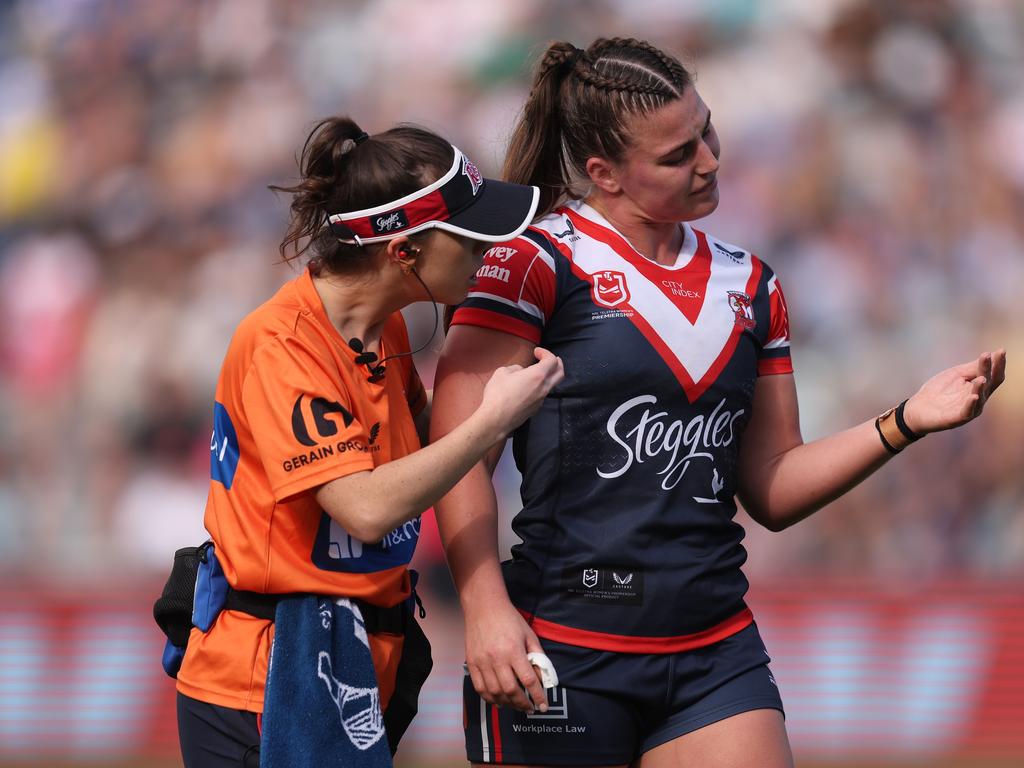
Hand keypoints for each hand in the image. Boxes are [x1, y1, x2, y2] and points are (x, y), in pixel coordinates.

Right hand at [464, 597, 547, 712]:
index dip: (538, 696)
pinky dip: (490, 698)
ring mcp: (482, 662)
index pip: (528, 680)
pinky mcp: (471, 663)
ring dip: (507, 704)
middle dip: (523, 704)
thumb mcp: (529, 635)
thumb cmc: (509, 619)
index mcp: (513, 650)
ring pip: (495, 693)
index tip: (543, 706)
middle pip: (511, 691)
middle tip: (530, 708)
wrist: (483, 606)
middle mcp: (496, 658)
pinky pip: (480, 688)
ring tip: (516, 705)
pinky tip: (498, 701)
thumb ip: (537, 656)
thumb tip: (543, 678)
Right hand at [477, 347, 563, 440]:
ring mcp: (541, 400)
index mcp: (537, 375)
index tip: (536, 352)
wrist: (496, 419)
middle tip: (547, 359)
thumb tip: (521, 371)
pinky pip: (543, 394)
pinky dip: (540, 387)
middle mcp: (544, 388)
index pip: (552, 360)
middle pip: (560, 373)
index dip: (545, 353)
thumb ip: (515, 368)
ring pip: (552, 385)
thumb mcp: (502, 372)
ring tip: (537, 372)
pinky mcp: (536, 409)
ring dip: (548, 376)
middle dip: (557, 363)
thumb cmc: (498, 394)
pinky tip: (529, 387)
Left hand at [904, 349, 1005, 433]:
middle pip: (989, 384)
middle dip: (991, 370)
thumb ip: (972, 368)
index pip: (992, 375)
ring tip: (981, 378)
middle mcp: (978, 399)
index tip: (1001, 350)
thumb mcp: (956, 375)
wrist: (917, 408)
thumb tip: (990, 354)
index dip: (997, 363)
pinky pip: (967, 412)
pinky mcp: (957, 418)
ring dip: (980, 387)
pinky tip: (973, 396)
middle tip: (992, 356)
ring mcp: (969, 409)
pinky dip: (970, 404)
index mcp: (978, 387)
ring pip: (979, 397)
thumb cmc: (938, 390)